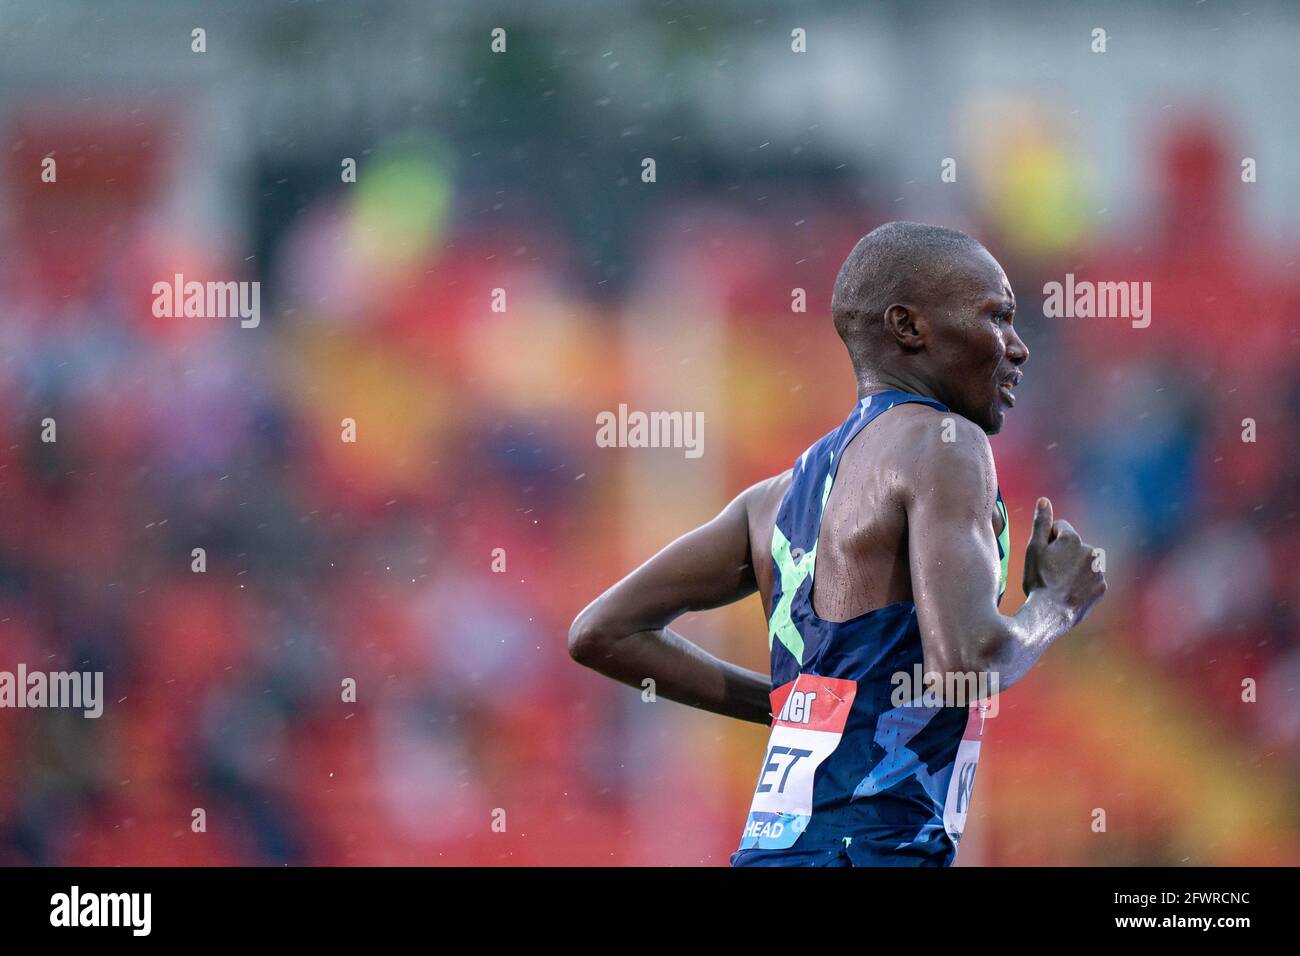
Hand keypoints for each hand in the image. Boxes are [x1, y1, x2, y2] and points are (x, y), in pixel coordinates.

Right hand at [1022, 497, 1106, 624]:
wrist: (1049, 613)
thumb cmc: (1038, 580)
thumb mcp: (1033, 549)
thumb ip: (1041, 523)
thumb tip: (1044, 500)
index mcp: (1073, 538)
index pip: (1060, 528)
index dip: (1048, 540)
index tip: (1042, 557)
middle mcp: (1091, 550)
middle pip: (1073, 545)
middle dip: (1063, 554)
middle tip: (1049, 573)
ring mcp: (1099, 570)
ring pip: (1082, 562)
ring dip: (1073, 568)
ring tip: (1058, 585)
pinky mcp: (1102, 587)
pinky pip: (1090, 579)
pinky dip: (1081, 583)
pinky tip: (1068, 593)